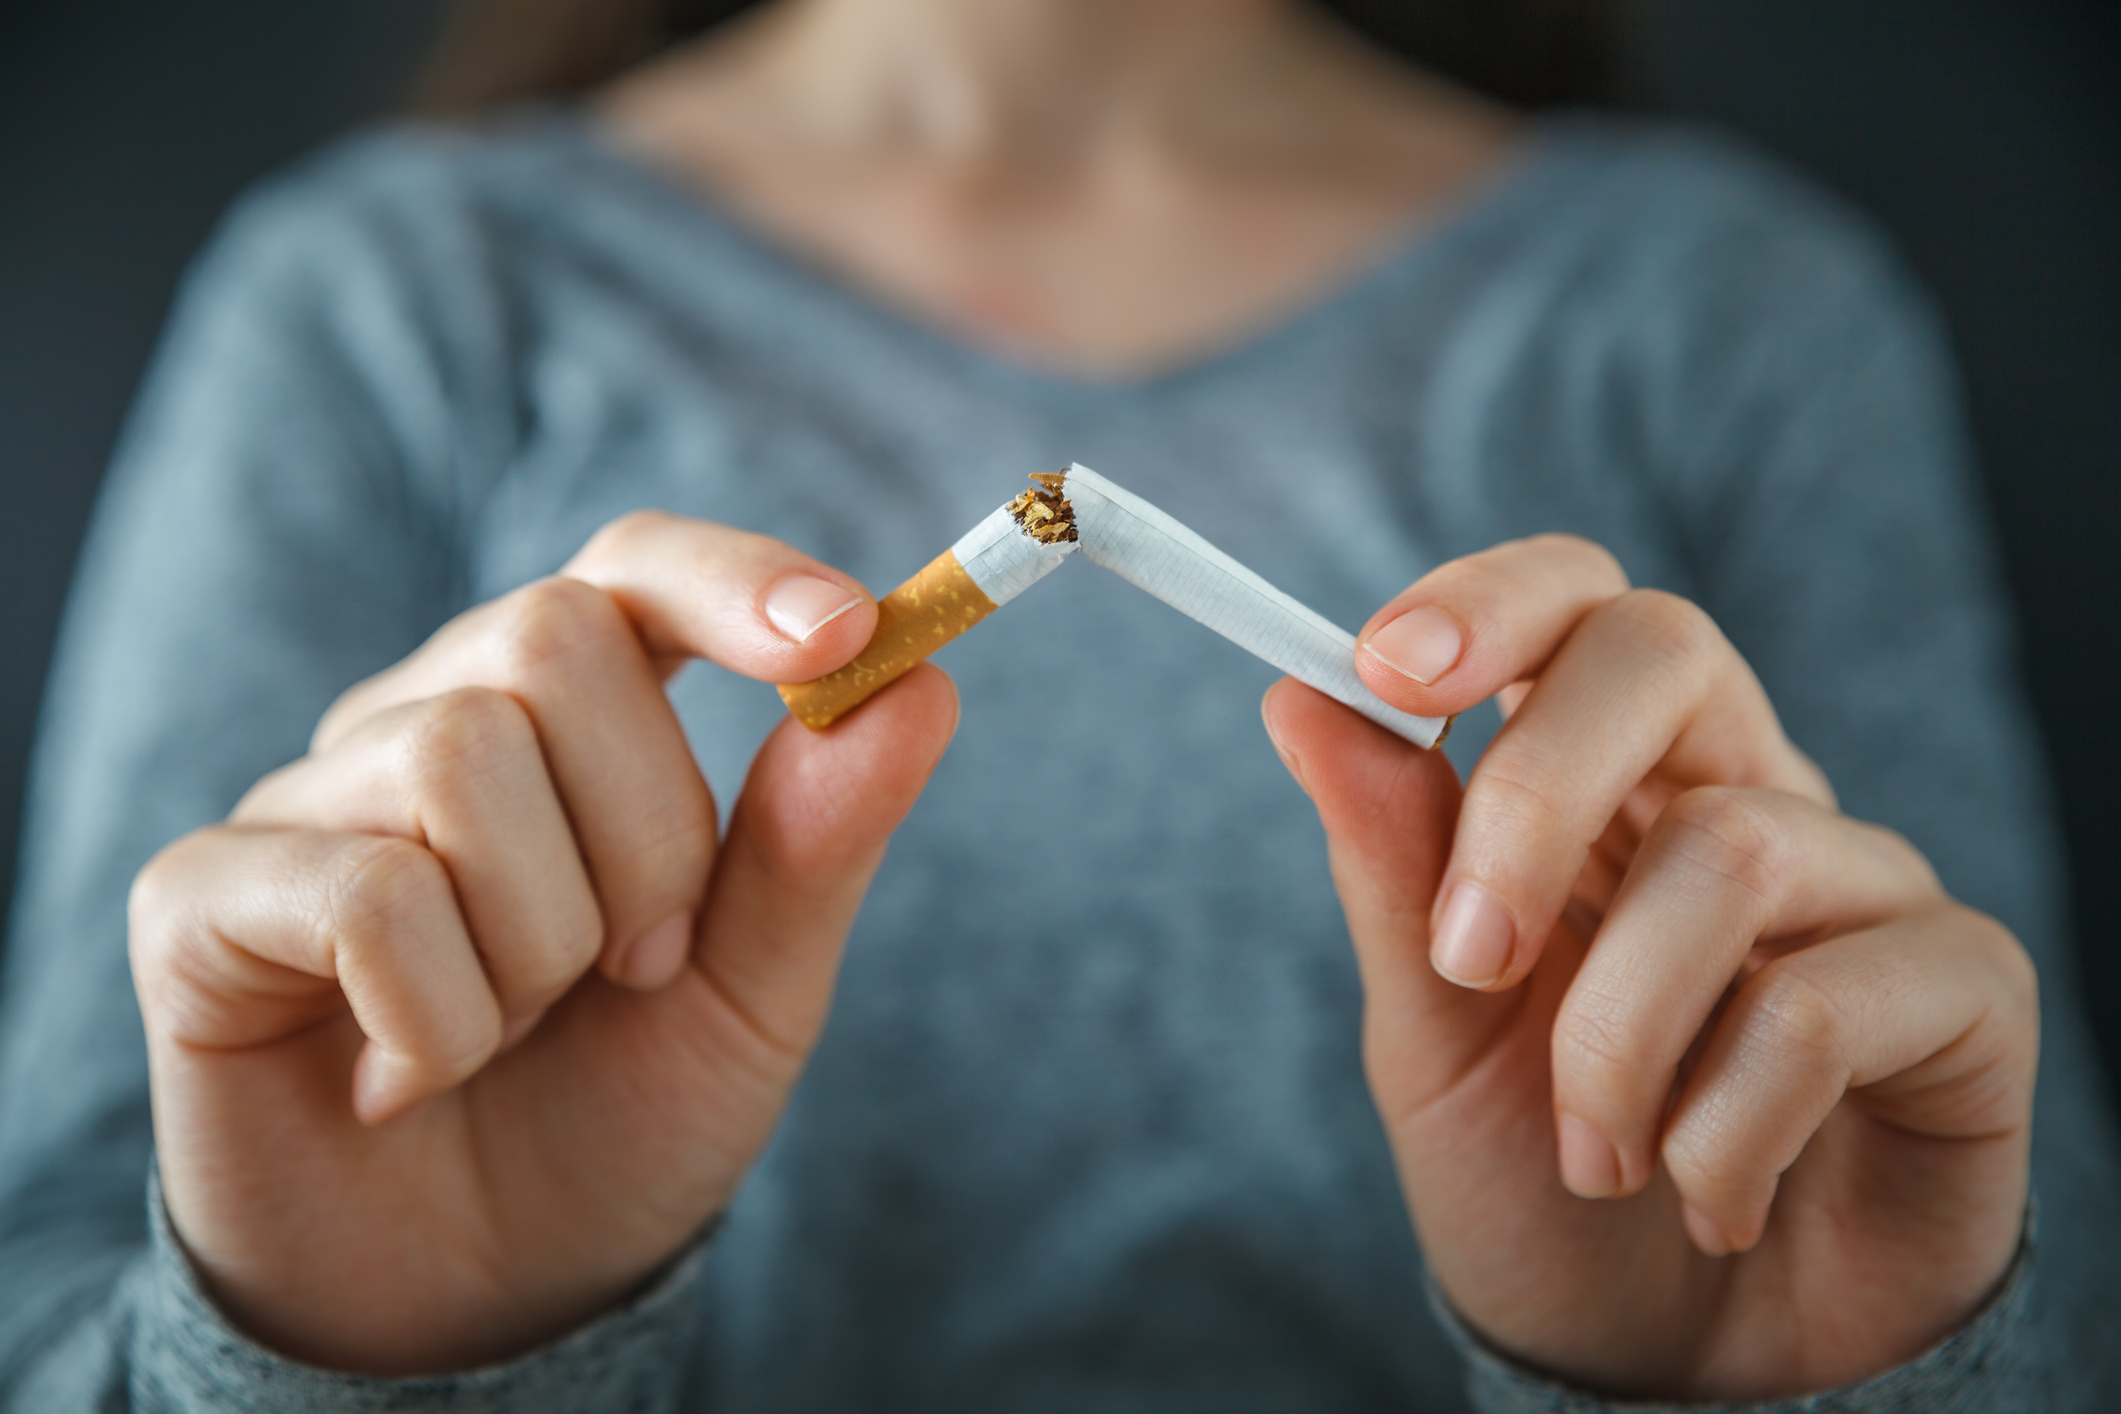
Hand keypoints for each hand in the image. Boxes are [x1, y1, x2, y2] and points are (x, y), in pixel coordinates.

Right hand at [129, 513, 957, 1373]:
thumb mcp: (751, 990)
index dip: (732, 578)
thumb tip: (921, 683)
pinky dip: (439, 1017)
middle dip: (647, 836)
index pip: (631, 568)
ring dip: (542, 942)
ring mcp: (308, 804)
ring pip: (461, 758)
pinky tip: (410, 1080)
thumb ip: (819, 842)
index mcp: (565, 724)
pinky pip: (361, 891)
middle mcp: (424, 726)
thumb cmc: (617, 1116)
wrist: (481, 1296)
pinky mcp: (202, 899)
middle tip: (636, 969)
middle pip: (553, 640)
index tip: (848, 634)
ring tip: (517, 1031)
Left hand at [1262, 535, 2034, 1401]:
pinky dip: (1723, 1124)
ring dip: (1615, 1036)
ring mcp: (1860, 887)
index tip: (1381, 666)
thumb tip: (1297, 698)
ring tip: (1596, 1157)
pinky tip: (1705, 1195)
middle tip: (1470, 966)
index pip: (1576, 603)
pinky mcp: (1962, 991)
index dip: (1487, 601)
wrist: (1663, 1368)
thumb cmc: (1544, 1183)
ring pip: (1729, 850)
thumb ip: (1389, 868)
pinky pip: (1828, 1000)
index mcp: (1606, 786)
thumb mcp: (1432, 1032)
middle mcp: (1740, 800)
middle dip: (1531, 797)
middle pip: (1664, 649)